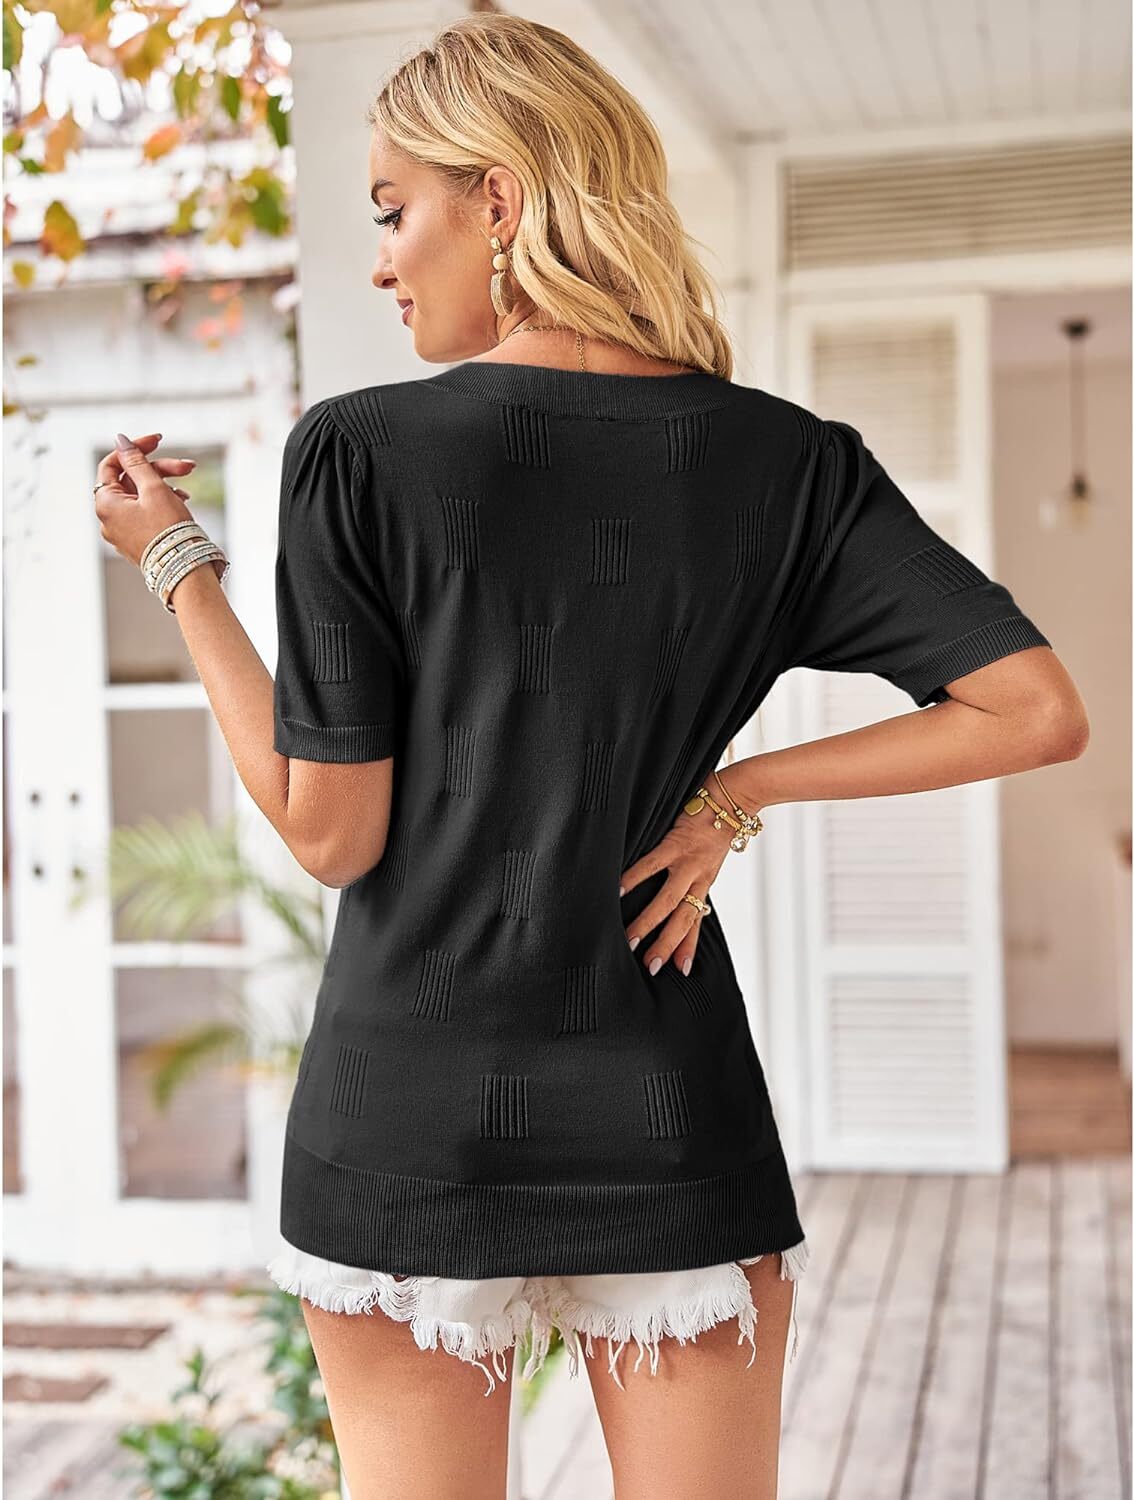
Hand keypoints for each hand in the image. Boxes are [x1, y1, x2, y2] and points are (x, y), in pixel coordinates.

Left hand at [93, 432, 199, 567]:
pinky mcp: (137, 541)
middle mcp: (108, 519)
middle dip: (159, 470)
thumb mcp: (153, 488)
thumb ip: (136, 461)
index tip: (157, 441)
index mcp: (106, 503)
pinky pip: (145, 514)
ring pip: (140, 497)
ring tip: (187, 490)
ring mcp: (122, 532)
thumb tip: (121, 441)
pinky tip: (181, 503)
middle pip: (131, 481)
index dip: (135, 449)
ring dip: (164, 487)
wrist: (185, 571)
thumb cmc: (169, 531)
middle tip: (186, 467)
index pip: (112, 464)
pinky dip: (162, 504)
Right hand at [620, 779, 751, 976]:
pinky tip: (619, 890)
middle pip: (682, 919)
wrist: (738, 796)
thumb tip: (674, 875)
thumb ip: (692, 867)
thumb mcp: (709, 852)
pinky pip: (653, 863)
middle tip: (650, 968)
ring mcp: (689, 861)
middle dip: (667, 946)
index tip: (680, 971)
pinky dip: (636, 877)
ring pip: (669, 900)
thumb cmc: (720, 818)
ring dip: (649, 922)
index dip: (687, 946)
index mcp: (705, 881)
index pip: (696, 920)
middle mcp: (699, 877)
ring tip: (630, 940)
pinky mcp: (678, 841)